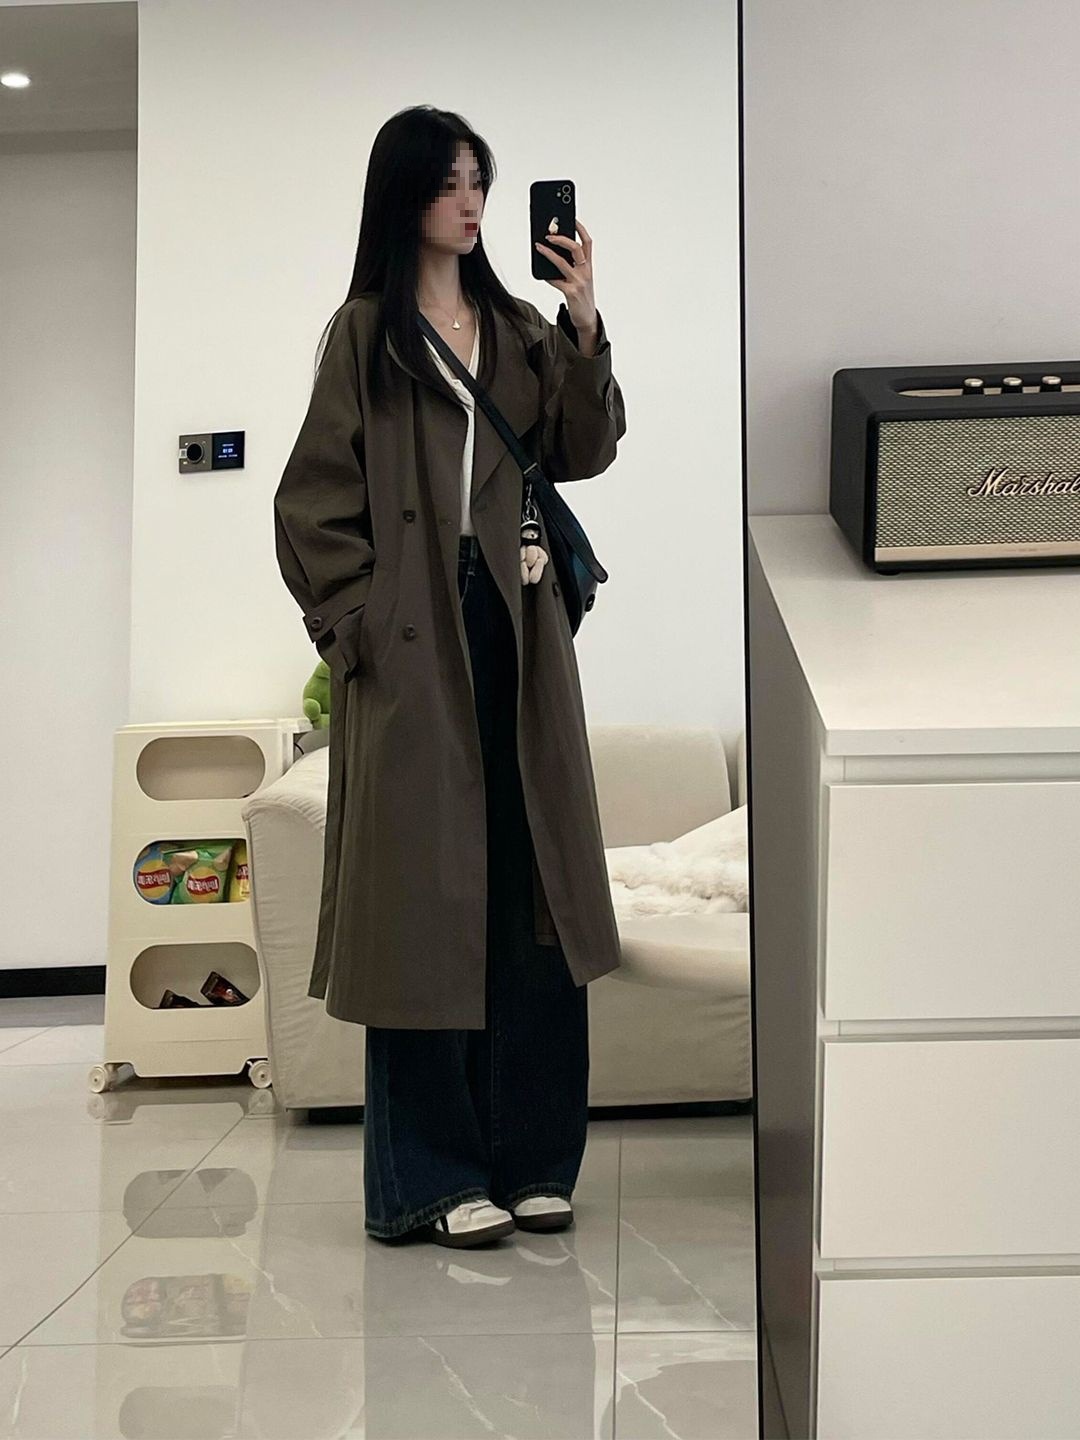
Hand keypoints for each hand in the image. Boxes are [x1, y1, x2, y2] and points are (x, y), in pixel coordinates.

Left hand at [534, 219, 596, 336]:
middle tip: (549, 234)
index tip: (572, 218)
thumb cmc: (582, 297)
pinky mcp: (571, 293)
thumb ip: (571, 267)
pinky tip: (542, 274)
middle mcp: (585, 272)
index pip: (587, 243)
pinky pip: (555, 281)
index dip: (580, 229)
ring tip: (539, 246)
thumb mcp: (580, 279)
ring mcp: (578, 282)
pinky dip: (547, 276)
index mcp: (588, 267)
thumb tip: (553, 254)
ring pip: (562, 262)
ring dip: (549, 253)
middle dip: (562, 238)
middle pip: (576, 248)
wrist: (587, 319)